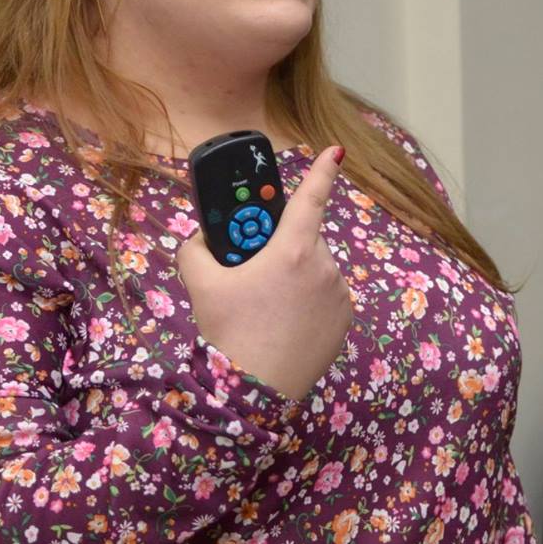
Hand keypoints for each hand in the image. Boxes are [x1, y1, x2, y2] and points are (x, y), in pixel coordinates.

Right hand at [176, 145, 354, 397]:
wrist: (255, 391)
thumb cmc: (230, 332)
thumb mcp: (200, 285)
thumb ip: (196, 250)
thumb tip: (201, 239)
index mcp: (294, 250)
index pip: (312, 198)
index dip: (323, 171)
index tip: (335, 152)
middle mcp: (325, 266)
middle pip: (302, 241)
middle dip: (281, 249)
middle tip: (254, 275)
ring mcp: (339, 294)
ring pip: (315, 270)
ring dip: (296, 277)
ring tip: (268, 308)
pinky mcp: (346, 319)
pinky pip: (326, 296)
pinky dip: (310, 302)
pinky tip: (287, 323)